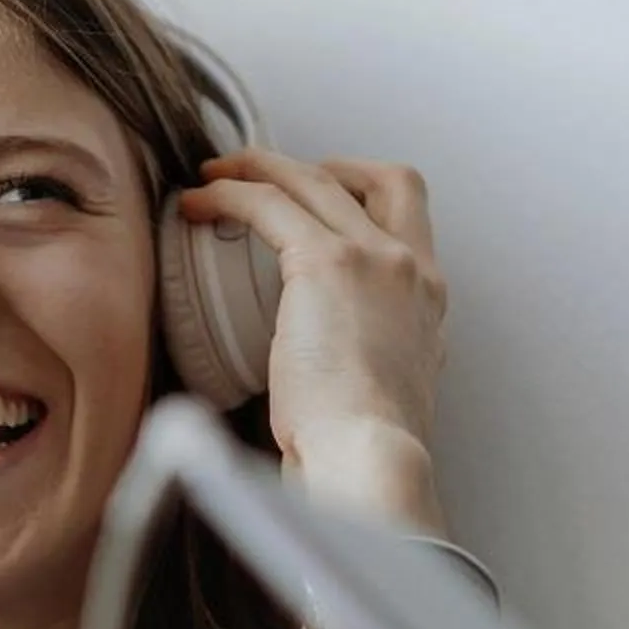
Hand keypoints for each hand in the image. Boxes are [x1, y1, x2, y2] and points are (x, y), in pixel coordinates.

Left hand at [177, 149, 446, 475]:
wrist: (369, 462)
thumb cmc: (363, 451)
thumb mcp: (384, 396)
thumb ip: (370, 363)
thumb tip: (334, 365)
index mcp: (428, 304)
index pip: (409, 222)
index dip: (364, 199)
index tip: (322, 205)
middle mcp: (412, 270)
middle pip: (380, 178)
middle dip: (324, 166)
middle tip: (271, 176)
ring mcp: (375, 259)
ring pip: (315, 179)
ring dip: (261, 167)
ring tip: (218, 174)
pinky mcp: (327, 264)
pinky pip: (269, 204)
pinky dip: (230, 194)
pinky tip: (200, 203)